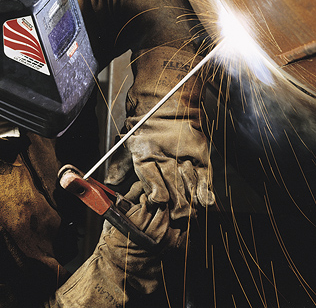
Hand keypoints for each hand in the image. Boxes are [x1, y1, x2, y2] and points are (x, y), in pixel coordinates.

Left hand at [118, 47, 214, 219]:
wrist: (166, 92)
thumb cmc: (144, 116)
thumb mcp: (127, 139)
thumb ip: (120, 164)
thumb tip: (109, 183)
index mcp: (145, 152)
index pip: (152, 179)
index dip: (156, 195)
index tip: (158, 206)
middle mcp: (165, 153)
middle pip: (173, 186)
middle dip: (175, 206)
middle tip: (177, 223)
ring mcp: (183, 152)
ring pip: (189, 182)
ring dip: (190, 202)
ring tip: (191, 219)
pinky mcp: (199, 148)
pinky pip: (204, 172)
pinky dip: (206, 188)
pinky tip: (206, 203)